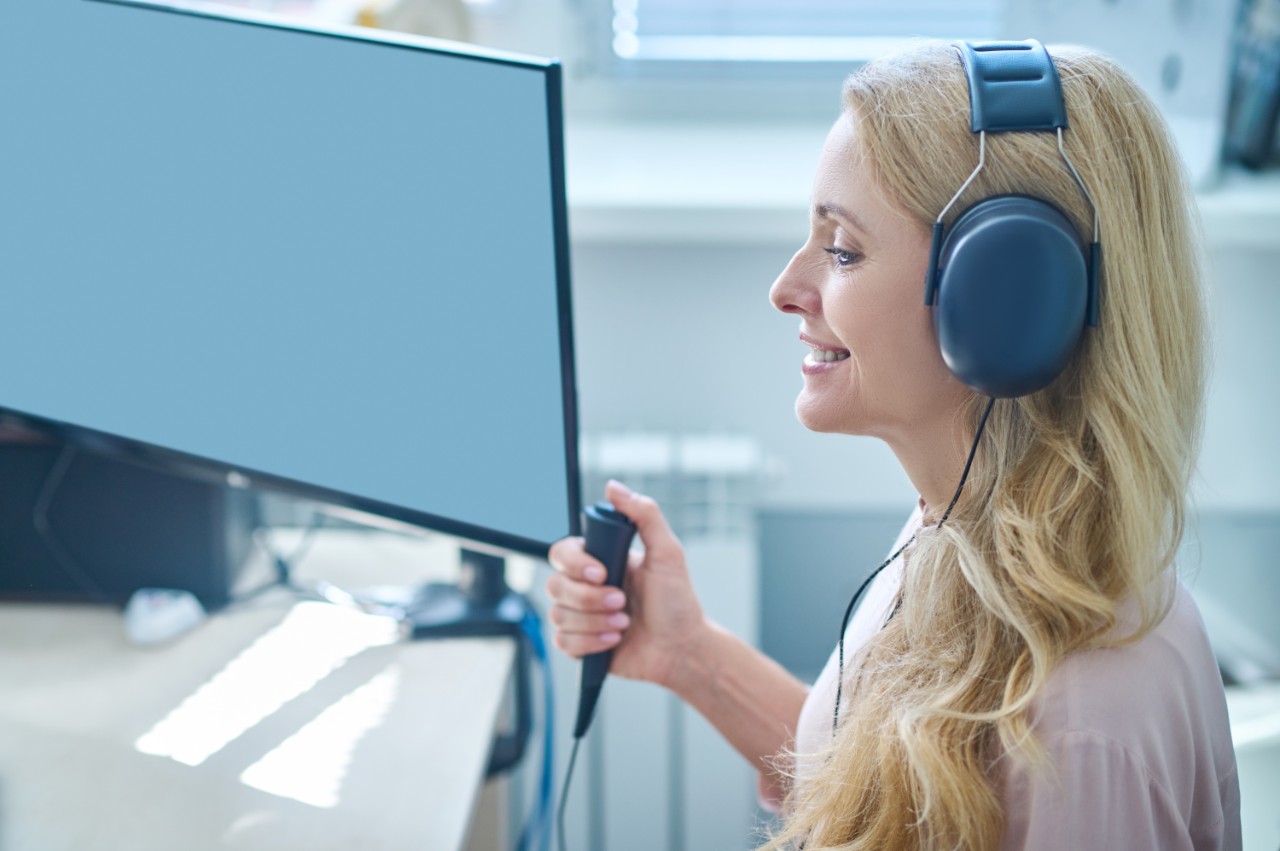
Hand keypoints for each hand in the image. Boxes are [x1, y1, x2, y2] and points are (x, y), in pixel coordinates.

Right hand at [546, 480, 706, 687]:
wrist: (681, 648)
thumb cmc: (677, 602)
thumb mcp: (668, 553)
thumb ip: (644, 515)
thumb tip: (614, 487)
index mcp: (599, 562)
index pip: (562, 552)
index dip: (575, 564)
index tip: (602, 574)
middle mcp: (585, 587)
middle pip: (554, 585)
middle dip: (589, 599)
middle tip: (622, 602)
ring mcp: (580, 616)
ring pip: (558, 616)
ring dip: (594, 622)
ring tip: (624, 623)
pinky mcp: (579, 644)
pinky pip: (563, 643)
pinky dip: (590, 643)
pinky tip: (615, 639)